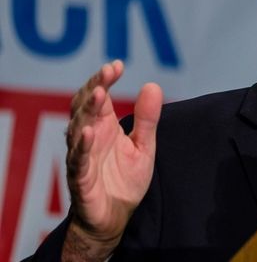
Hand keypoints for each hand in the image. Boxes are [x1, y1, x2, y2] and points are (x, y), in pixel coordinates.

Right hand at [63, 60, 161, 259]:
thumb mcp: (143, 146)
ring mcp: (82, 156)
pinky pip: (78, 160)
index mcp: (104, 127)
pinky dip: (81, 146)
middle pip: (86, 106)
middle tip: (107, 72)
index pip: (100, 97)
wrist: (115, 216)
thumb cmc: (124, 180)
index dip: (104, 79)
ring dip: (87, 111)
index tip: (116, 65)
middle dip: (95, 87)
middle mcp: (90, 137)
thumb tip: (152, 85)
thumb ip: (147, 119)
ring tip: (98, 93)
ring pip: (78, 128)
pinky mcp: (80, 178)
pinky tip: (88, 132)